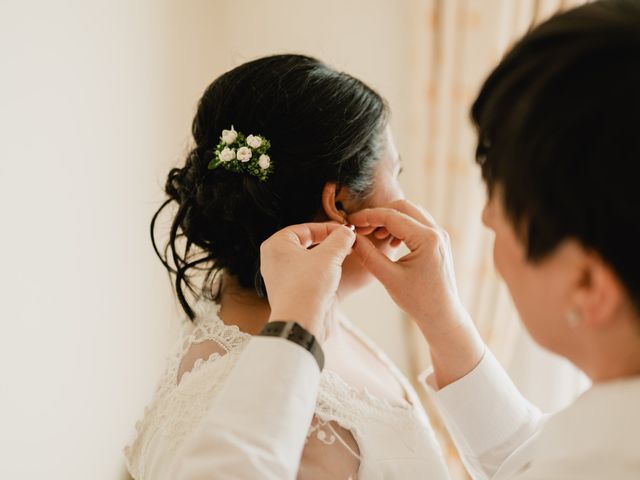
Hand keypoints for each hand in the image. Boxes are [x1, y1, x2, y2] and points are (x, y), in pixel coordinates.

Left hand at [260, 222, 355, 341]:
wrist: (300, 323)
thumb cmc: (307, 287)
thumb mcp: (329, 256)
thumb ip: (340, 239)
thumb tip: (347, 232)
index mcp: (276, 245)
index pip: (305, 228)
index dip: (328, 228)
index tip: (345, 232)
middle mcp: (274, 259)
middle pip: (306, 242)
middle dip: (329, 243)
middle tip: (346, 243)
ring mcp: (280, 277)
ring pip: (308, 259)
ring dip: (327, 257)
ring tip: (343, 257)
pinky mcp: (289, 291)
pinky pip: (307, 274)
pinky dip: (322, 272)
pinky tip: (335, 274)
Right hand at [348, 200, 483, 386]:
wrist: (442, 316)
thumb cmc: (418, 300)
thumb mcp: (388, 277)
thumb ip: (368, 254)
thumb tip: (352, 238)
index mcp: (427, 239)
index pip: (391, 216)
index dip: (368, 217)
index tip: (351, 222)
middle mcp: (437, 232)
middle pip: (402, 207)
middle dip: (379, 214)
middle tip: (361, 227)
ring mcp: (440, 235)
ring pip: (410, 213)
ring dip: (390, 219)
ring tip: (373, 235)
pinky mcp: (438, 241)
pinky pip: (416, 223)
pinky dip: (400, 226)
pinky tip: (389, 242)